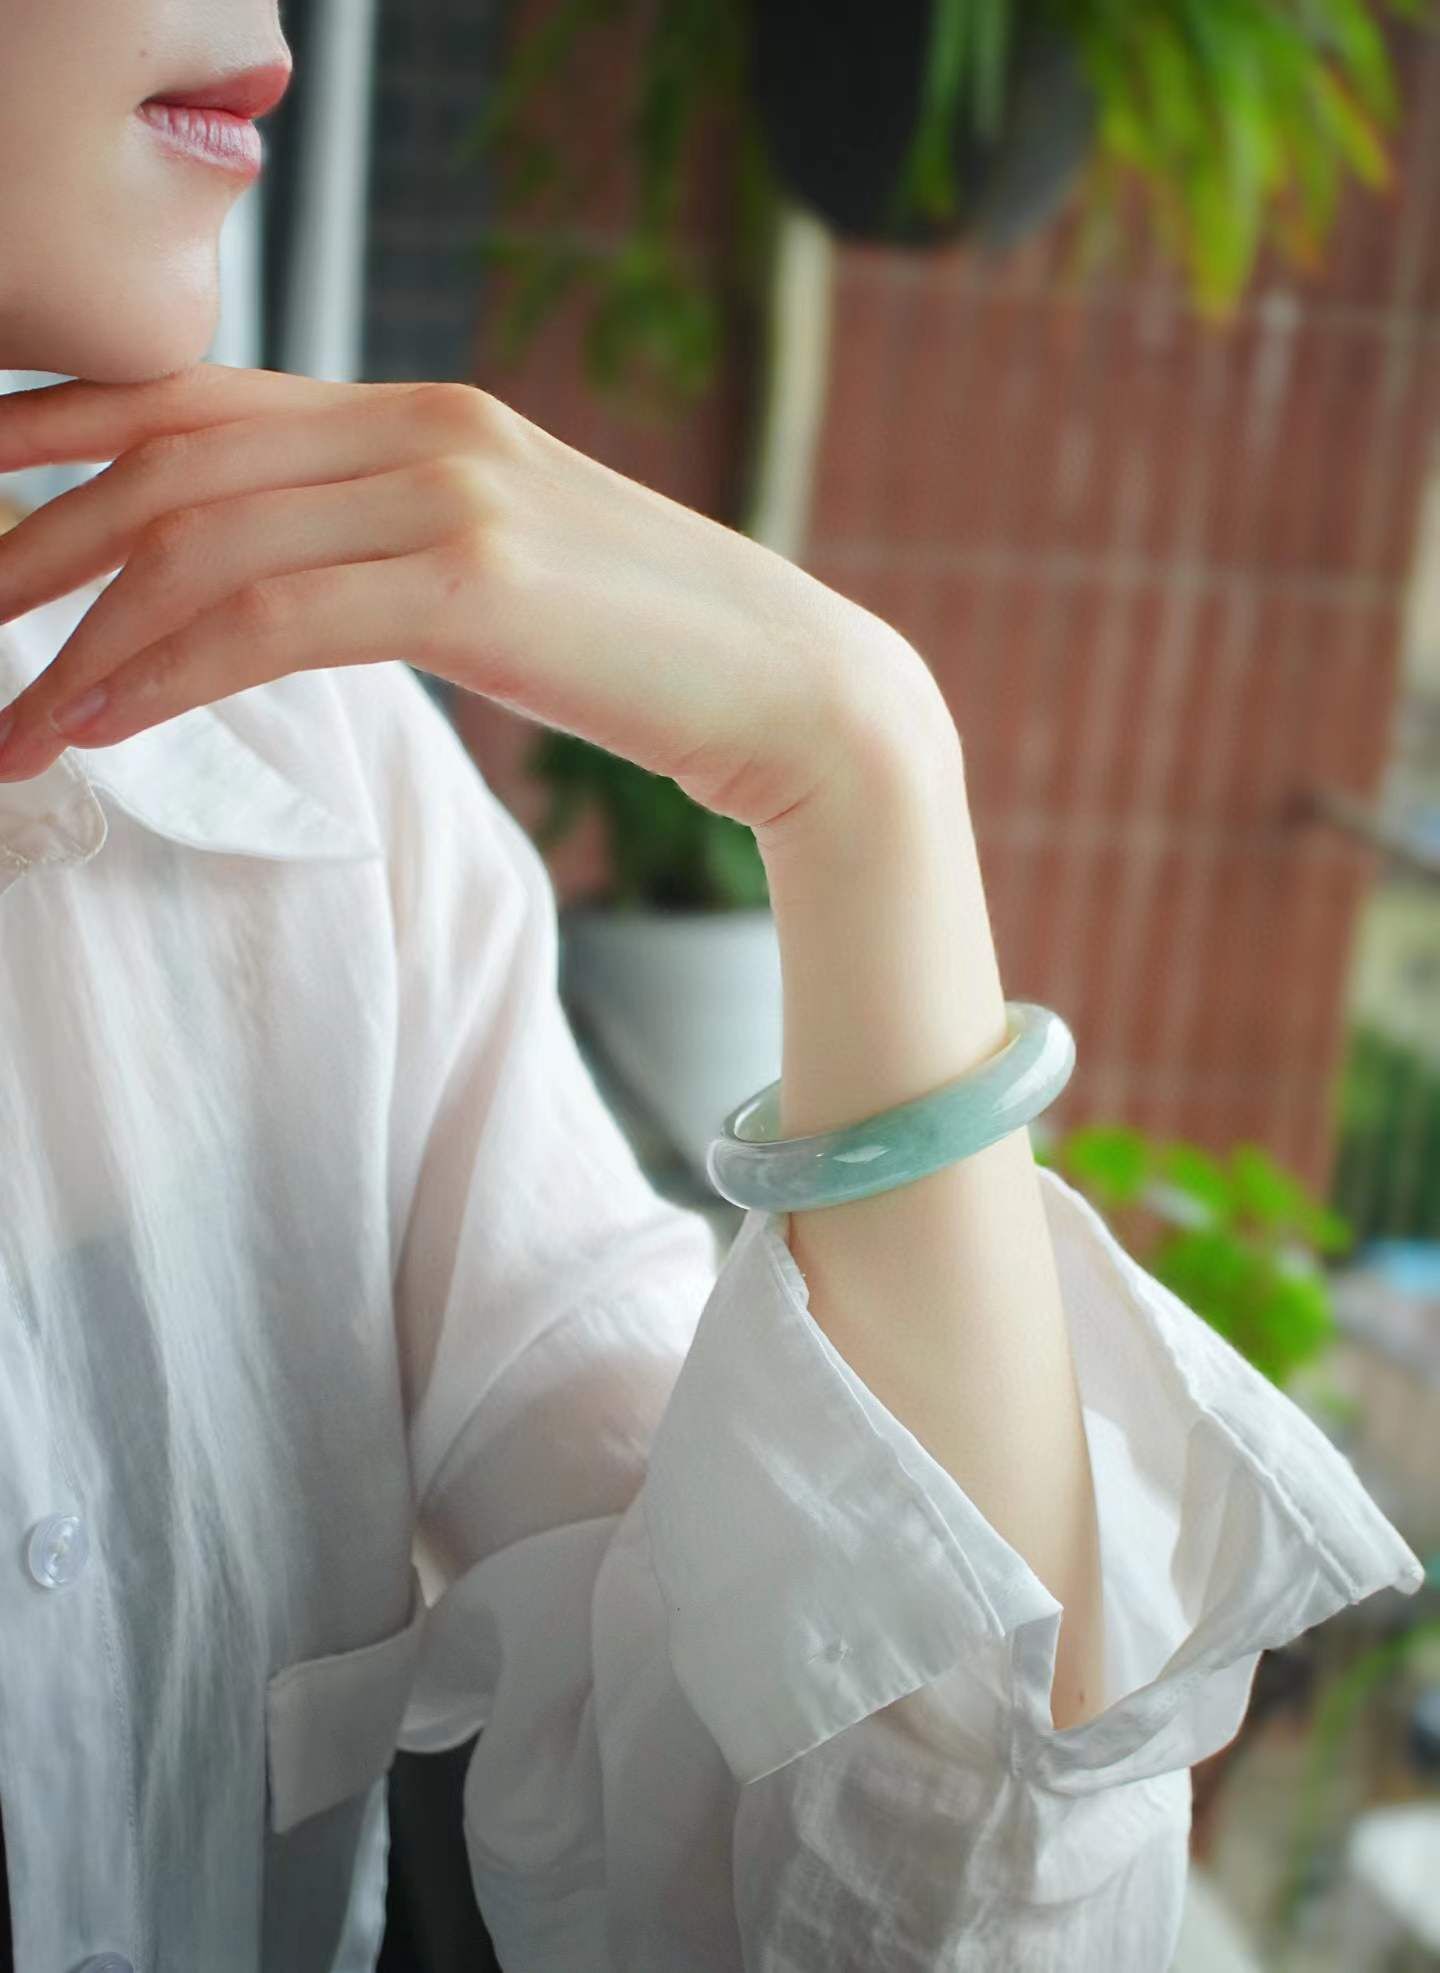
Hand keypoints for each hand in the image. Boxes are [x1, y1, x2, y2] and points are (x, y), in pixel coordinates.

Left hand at [0, 364, 934, 837]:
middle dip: (35, 542)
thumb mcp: (502, 574)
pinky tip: (98, 725)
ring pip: (205, 539)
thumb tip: (271, 592)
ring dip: (82, 635)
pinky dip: (166, 672)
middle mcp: (426, 427)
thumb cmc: (649, 653)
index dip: (58, 433)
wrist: (798, 691)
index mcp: (423, 414)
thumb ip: (390, 547)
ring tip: (9, 726)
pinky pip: (272, 618)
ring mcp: (454, 494)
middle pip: (173, 456)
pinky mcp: (476, 584)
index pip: (198, 396)